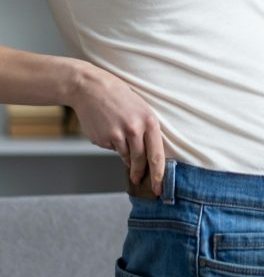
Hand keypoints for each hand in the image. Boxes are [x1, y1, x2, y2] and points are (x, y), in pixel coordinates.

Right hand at [71, 63, 165, 194]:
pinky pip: (111, 148)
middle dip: (139, 173)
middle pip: (140, 160)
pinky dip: (111, 143)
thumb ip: (146, 130)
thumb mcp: (141, 108)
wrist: (91, 88)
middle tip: (138, 181)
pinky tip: (107, 128)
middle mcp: (135, 129)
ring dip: (125, 154)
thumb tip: (146, 156)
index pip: (157, 154)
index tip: (159, 187)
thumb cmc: (120, 97)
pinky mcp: (102, 139)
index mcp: (149, 121)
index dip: (158, 174)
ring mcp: (117, 135)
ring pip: (125, 156)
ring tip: (119, 135)